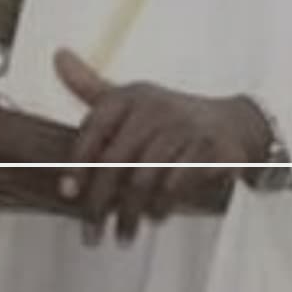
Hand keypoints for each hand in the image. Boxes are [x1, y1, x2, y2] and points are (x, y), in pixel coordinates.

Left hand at [54, 48, 272, 242]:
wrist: (233, 124)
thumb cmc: (169, 117)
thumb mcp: (130, 98)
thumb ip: (90, 86)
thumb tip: (58, 55)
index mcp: (130, 96)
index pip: (95, 128)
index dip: (77, 163)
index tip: (67, 194)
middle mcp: (154, 108)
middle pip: (115, 161)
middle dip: (99, 203)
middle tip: (91, 234)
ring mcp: (183, 128)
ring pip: (143, 178)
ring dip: (130, 213)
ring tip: (123, 235)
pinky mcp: (208, 149)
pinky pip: (175, 184)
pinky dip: (161, 205)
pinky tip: (155, 217)